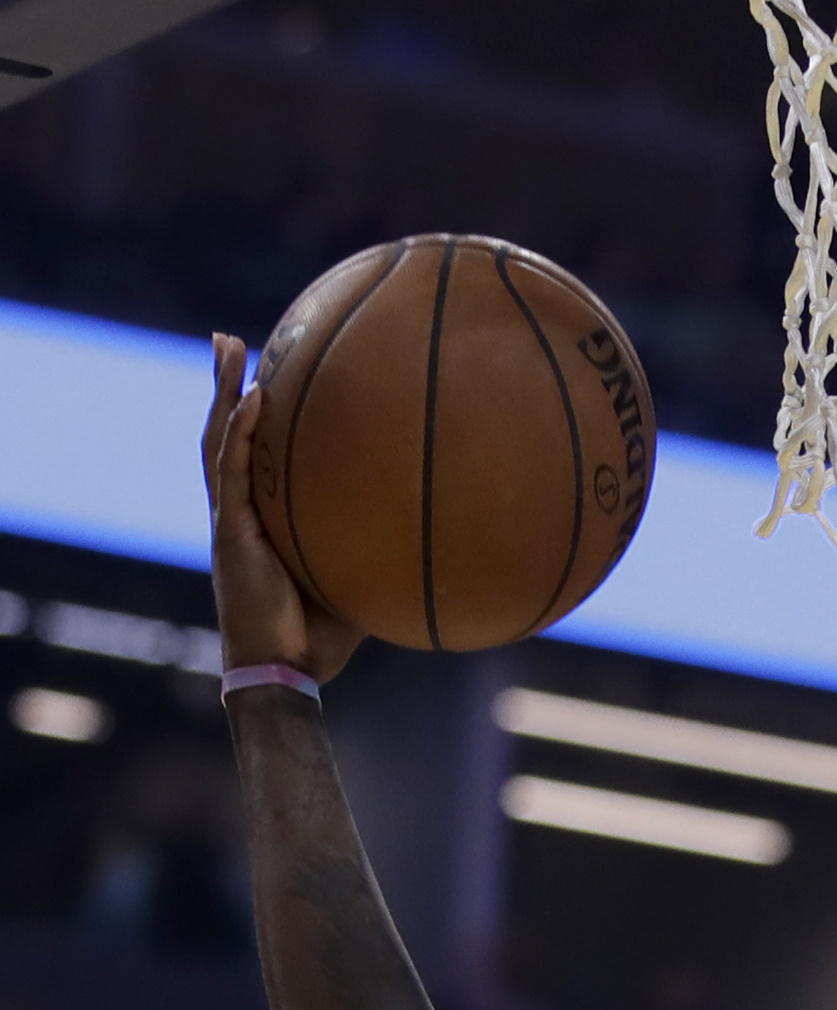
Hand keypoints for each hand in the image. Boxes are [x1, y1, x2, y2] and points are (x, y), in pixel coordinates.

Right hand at [204, 335, 363, 681]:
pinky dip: (239, 434)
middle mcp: (240, 510)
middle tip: (229, 339)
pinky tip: (252, 401)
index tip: (269, 372)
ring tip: (227, 344)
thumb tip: (447, 525)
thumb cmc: (327, 634)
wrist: (290, 669)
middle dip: (226, 384)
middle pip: (225, 433)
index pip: (253, 453)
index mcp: (262, 517)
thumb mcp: (363, 574)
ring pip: (217, 440)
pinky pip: (232, 473)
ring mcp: (231, 518)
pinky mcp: (232, 532)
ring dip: (223, 391)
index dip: (253, 415)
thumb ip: (385, 545)